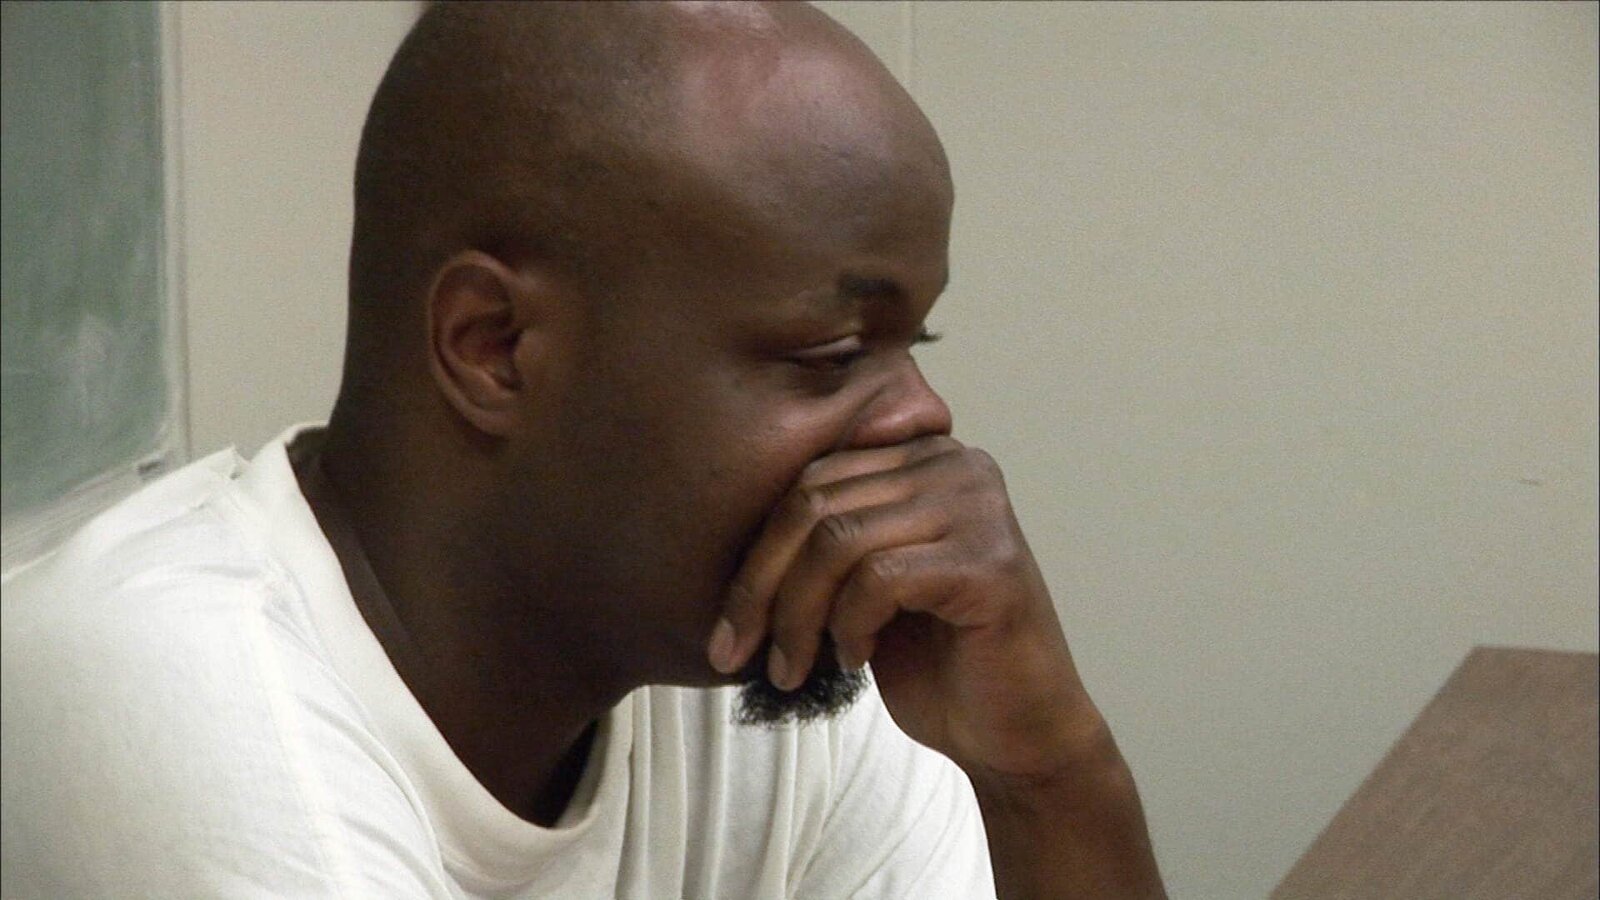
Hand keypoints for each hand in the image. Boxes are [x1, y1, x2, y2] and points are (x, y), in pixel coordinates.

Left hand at [707, 434, 1103, 778]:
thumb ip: (821, 539)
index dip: (754, 555)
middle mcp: (956, 465)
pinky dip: (849, 625)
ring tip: (794, 667)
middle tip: (739, 653)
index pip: (808, 479)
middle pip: (814, 503)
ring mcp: (978, 509)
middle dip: (760, 586)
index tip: (725, 629)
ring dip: (797, 616)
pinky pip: (879, 577)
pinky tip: (855, 657)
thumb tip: (715, 532)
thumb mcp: (861, 586)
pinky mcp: (990, 562)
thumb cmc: (935, 661)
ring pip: (837, 540)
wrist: (1015, 733)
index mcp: (921, 456)